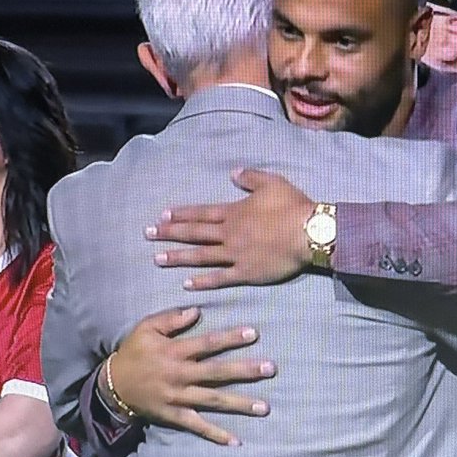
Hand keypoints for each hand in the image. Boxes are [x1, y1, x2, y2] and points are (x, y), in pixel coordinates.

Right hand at [108, 306, 275, 445]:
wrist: (113, 385)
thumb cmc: (133, 352)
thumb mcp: (146, 328)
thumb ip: (171, 319)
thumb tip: (197, 311)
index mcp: (175, 352)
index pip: (208, 343)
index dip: (230, 338)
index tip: (254, 334)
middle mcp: (180, 375)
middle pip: (217, 372)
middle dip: (245, 371)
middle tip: (270, 369)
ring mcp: (179, 398)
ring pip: (213, 400)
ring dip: (240, 404)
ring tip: (265, 407)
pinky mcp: (175, 416)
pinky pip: (198, 426)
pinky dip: (216, 434)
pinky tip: (236, 440)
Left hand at [147, 168, 314, 290]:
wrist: (309, 232)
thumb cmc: (292, 206)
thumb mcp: (271, 183)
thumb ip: (250, 177)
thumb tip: (232, 173)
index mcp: (234, 212)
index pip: (200, 214)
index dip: (180, 215)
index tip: (161, 216)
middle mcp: (229, 233)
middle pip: (193, 233)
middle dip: (169, 233)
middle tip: (147, 235)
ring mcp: (235, 255)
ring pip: (200, 256)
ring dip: (177, 257)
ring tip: (158, 259)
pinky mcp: (246, 273)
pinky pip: (220, 278)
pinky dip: (202, 281)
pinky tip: (186, 284)